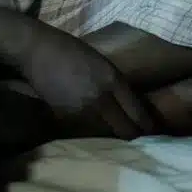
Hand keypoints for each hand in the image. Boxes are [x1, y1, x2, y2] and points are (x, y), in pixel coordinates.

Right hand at [16, 23, 156, 138]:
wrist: (38, 51)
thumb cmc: (71, 50)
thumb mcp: (102, 63)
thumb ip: (115, 84)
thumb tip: (128, 105)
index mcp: (113, 79)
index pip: (137, 112)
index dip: (147, 126)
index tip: (153, 133)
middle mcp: (101, 98)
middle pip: (124, 130)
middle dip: (134, 136)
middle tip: (139, 140)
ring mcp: (82, 110)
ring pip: (105, 133)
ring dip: (112, 134)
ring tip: (118, 137)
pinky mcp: (66, 118)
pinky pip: (85, 129)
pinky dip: (91, 129)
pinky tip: (92, 126)